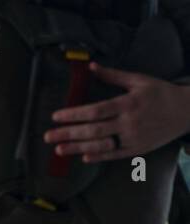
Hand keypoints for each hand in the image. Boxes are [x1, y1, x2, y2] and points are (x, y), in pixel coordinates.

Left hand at [45, 62, 189, 161]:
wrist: (186, 110)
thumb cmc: (160, 93)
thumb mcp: (138, 80)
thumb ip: (113, 76)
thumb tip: (91, 66)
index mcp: (128, 103)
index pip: (95, 110)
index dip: (74, 114)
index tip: (56, 116)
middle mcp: (129, 121)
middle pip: (93, 129)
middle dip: (68, 133)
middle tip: (48, 136)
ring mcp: (133, 137)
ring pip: (101, 144)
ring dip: (77, 148)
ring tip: (58, 150)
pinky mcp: (137, 149)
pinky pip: (115, 155)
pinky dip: (99, 156)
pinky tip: (83, 157)